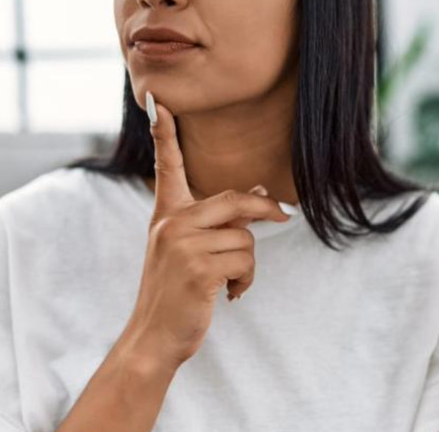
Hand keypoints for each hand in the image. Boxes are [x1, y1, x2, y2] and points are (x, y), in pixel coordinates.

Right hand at [119, 91, 291, 369]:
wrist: (154, 337)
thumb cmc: (176, 292)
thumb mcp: (190, 250)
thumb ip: (219, 221)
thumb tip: (261, 190)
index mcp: (166, 215)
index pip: (167, 166)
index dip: (163, 133)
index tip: (156, 100)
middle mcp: (170, 223)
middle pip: (234, 200)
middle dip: (264, 209)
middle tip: (284, 215)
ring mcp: (182, 244)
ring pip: (244, 237)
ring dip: (247, 264)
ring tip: (229, 282)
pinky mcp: (197, 267)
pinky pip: (244, 260)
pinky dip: (244, 280)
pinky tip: (227, 294)